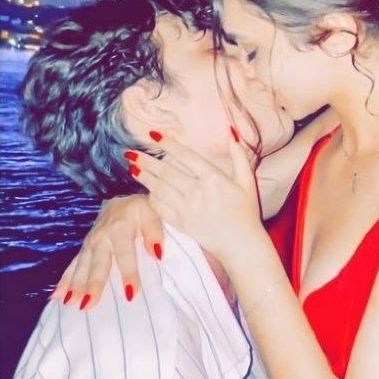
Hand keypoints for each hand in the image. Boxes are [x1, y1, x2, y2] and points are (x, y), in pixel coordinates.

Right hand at [51, 194, 163, 308]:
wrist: (120, 197)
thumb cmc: (140, 212)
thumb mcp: (151, 215)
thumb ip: (155, 233)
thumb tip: (158, 254)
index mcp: (120, 229)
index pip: (125, 255)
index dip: (128, 274)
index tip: (131, 294)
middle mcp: (102, 238)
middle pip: (97, 264)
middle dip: (93, 284)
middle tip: (89, 304)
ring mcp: (90, 244)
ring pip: (81, 267)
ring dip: (75, 285)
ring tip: (70, 303)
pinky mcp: (84, 248)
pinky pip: (72, 265)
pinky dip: (64, 280)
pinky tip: (56, 296)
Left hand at [128, 130, 262, 263]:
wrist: (241, 245)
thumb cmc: (246, 213)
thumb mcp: (247, 182)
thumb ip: (239, 156)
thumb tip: (231, 132)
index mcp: (214, 179)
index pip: (186, 156)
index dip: (168, 143)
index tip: (153, 134)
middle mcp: (198, 192)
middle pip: (166, 172)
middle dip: (146, 160)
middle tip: (130, 152)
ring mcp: (187, 209)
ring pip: (160, 188)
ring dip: (144, 177)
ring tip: (132, 167)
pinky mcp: (181, 224)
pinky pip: (161, 208)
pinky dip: (151, 198)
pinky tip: (146, 191)